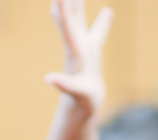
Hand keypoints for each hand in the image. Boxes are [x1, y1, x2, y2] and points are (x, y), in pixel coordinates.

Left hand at [44, 0, 112, 115]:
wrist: (81, 110)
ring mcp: (84, 48)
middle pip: (70, 14)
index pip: (66, 23)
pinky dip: (103, 22)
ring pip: (80, 20)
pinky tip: (108, 11)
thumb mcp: (75, 94)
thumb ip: (64, 85)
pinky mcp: (92, 55)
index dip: (62, 6)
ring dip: (78, 3)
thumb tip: (49, 78)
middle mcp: (77, 45)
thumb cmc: (80, 103)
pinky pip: (97, 32)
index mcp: (75, 50)